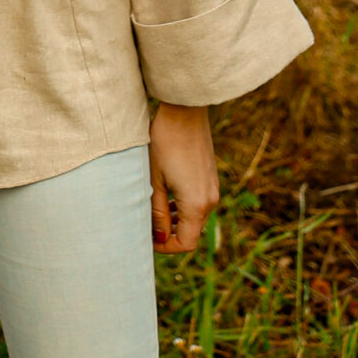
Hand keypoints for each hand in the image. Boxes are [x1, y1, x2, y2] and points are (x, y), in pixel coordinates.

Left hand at [149, 102, 218, 254]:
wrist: (184, 111)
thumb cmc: (164, 143)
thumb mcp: (154, 180)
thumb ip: (157, 211)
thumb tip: (158, 237)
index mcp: (196, 204)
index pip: (186, 243)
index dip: (165, 246)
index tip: (146, 238)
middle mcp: (209, 200)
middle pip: (191, 231)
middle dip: (169, 233)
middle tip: (145, 224)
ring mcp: (212, 188)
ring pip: (194, 217)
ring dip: (175, 219)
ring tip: (152, 209)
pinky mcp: (210, 177)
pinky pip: (197, 202)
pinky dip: (182, 206)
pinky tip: (164, 194)